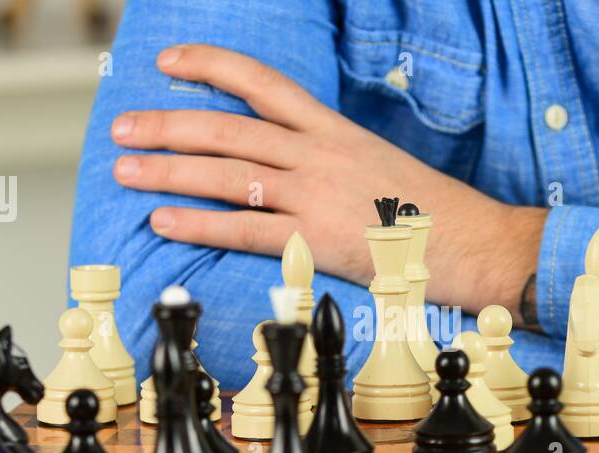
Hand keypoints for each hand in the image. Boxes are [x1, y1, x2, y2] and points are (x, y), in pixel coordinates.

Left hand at [110, 44, 545, 319]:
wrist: (477, 244)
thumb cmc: (429, 213)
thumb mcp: (377, 165)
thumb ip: (328, 159)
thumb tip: (283, 164)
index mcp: (335, 130)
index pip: (263, 83)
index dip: (210, 67)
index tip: (168, 62)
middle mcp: (321, 154)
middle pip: (230, 128)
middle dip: (168, 124)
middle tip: (122, 126)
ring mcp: (318, 195)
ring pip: (229, 174)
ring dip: (169, 170)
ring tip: (124, 169)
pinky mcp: (318, 240)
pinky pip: (246, 228)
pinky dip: (199, 223)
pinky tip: (163, 220)